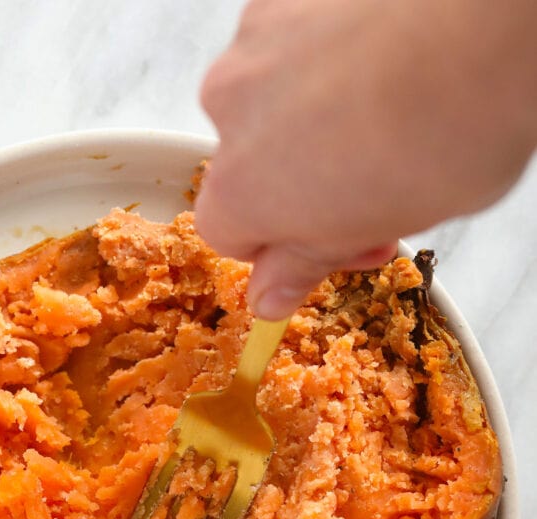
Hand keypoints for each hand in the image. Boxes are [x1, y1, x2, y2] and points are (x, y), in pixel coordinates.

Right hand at [196, 0, 536, 317]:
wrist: (486, 24)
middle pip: (248, 163)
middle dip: (302, 180)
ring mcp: (257, 42)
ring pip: (270, 99)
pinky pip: (293, 43)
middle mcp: (231, 111)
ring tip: (385, 118)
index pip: (228, 237)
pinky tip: (383, 67)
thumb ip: (309, 260)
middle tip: (373, 188)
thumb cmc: (444, 131)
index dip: (283, 248)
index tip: (330, 245)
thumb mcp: (377, 227)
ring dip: (315, 119)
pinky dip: (328, 61)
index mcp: (242, 191)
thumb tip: (269, 294)